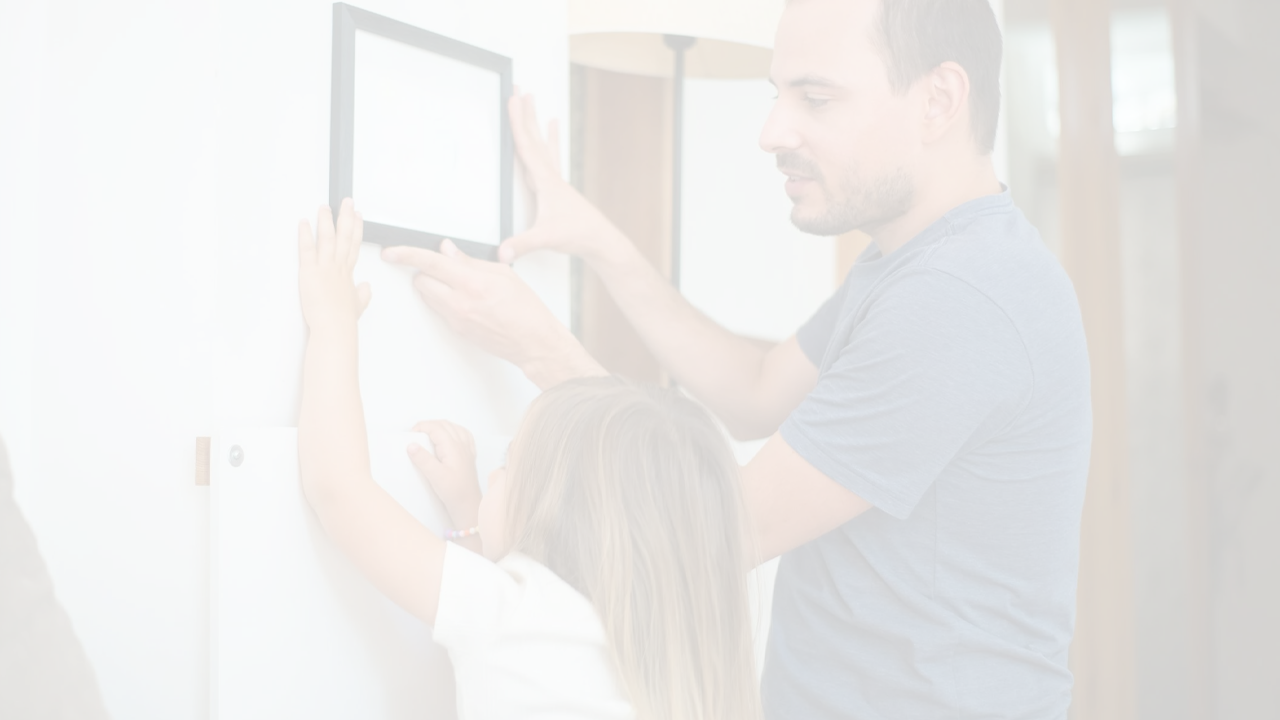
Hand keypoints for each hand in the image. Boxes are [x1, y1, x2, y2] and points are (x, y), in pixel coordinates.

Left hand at [298, 199, 370, 331]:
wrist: (335, 328)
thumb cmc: (343, 321)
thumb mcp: (357, 306)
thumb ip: (362, 295)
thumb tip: (366, 287)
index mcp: (347, 275)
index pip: (354, 246)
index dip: (357, 230)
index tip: (358, 217)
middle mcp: (338, 267)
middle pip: (344, 237)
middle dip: (346, 217)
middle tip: (347, 202)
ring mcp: (325, 268)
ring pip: (328, 238)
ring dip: (327, 220)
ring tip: (324, 207)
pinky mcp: (310, 271)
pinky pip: (307, 249)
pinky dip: (305, 234)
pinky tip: (304, 222)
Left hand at [380, 239, 603, 387]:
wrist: (533, 342)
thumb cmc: (526, 309)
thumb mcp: (503, 274)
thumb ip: (470, 261)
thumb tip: (448, 250)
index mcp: (472, 283)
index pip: (430, 263)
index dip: (406, 254)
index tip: (391, 252)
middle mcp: (460, 302)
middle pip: (421, 281)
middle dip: (426, 271)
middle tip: (442, 268)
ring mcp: (456, 319)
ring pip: (428, 296)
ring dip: (434, 286)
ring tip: (458, 285)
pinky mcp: (457, 330)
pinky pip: (439, 309)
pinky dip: (445, 300)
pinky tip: (465, 300)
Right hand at [408, 421, 480, 527]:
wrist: (469, 503)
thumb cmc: (454, 491)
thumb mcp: (435, 476)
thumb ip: (423, 459)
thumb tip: (411, 445)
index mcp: (453, 447)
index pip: (436, 428)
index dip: (422, 426)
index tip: (411, 433)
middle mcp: (462, 445)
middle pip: (445, 425)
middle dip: (430, 424)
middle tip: (417, 432)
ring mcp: (467, 450)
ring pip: (455, 428)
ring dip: (441, 426)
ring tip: (429, 432)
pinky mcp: (469, 456)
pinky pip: (464, 436)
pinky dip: (455, 431)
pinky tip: (451, 436)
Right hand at [499, 93, 628, 264]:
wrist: (600, 240)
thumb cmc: (577, 235)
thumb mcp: (546, 239)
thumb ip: (523, 244)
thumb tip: (502, 252)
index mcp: (546, 182)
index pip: (527, 146)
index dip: (517, 122)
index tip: (512, 99)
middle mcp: (552, 176)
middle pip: (534, 138)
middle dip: (525, 114)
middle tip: (519, 88)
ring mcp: (556, 181)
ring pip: (542, 145)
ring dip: (535, 122)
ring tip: (534, 100)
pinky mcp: (558, 188)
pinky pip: (550, 157)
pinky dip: (549, 140)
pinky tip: (552, 128)